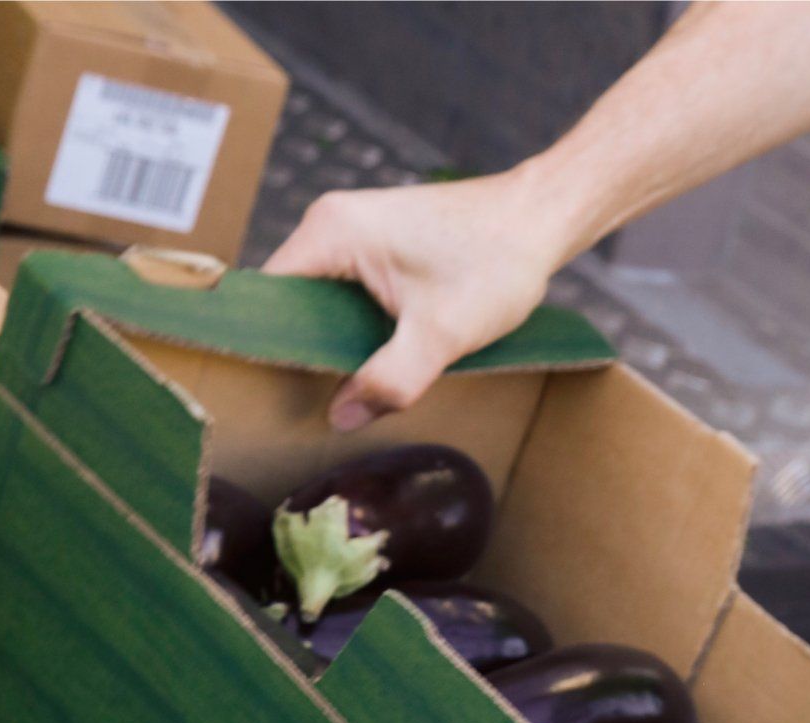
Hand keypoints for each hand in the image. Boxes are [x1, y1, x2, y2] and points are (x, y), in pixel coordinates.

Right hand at [264, 170, 570, 427]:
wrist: (541, 218)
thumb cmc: (495, 261)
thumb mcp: (440, 335)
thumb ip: (388, 380)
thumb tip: (341, 418)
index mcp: (331, 231)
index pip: (268, 297)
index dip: (269, 348)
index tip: (275, 394)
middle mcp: (332, 222)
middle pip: (291, 301)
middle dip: (301, 352)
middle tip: (308, 406)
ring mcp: (355, 231)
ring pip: (321, 302)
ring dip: (332, 344)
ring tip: (338, 392)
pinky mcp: (379, 244)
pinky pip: (347, 294)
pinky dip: (356, 329)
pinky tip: (370, 364)